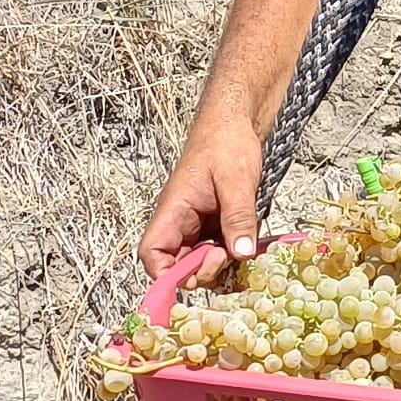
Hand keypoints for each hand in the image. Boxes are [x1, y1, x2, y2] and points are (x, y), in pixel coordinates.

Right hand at [139, 118, 262, 283]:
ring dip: (220, 265)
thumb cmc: (226, 143)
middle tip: (227, 256)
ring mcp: (198, 225)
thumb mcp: (236, 180)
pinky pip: (218, 250)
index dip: (166, 275)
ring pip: (200, 261)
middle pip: (177, 266)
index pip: (152, 253)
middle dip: (201, 272)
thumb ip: (238, 217)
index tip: (194, 277)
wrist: (234, 123)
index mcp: (173, 210)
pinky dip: (232, 254)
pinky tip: (248, 244)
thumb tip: (241, 254)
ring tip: (241, 249)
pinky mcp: (215, 225)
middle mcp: (181, 222)